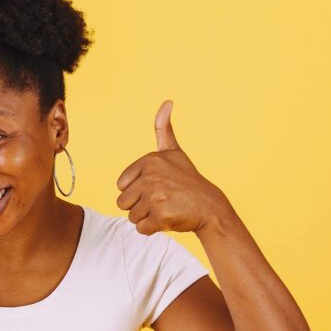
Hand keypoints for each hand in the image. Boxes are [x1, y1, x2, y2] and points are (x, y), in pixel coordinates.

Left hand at [115, 100, 228, 234]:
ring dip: (146, 217)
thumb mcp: (173, 152)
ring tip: (165, 208)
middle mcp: (151, 177)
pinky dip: (152, 229)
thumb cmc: (187, 180)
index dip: (136, 190)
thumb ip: (164, 128)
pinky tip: (168, 219)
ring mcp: (155, 197)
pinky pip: (141, 229)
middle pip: (123, 202)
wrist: (209, 207)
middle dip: (139, 206)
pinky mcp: (160, 217)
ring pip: (131, 216)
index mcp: (149, 161)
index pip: (121, 185)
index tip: (157, 186)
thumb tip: (167, 101)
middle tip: (161, 200)